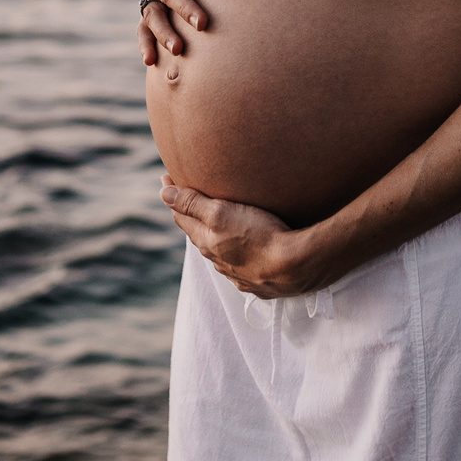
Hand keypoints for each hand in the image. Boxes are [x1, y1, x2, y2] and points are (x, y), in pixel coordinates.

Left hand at [162, 176, 331, 297]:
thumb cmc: (259, 235)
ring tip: (222, 223)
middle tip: (191, 197)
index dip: (173, 197)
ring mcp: (238, 275)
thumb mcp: (221, 213)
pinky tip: (247, 251)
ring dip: (217, 237)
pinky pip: (242, 268)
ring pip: (220, 253)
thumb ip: (192, 204)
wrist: (296, 268)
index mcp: (206, 242)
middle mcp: (218, 261)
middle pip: (199, 235)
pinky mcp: (259, 283)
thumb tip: (164, 193)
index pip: (182, 217)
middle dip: (193, 216)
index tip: (168, 177)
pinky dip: (238, 255)